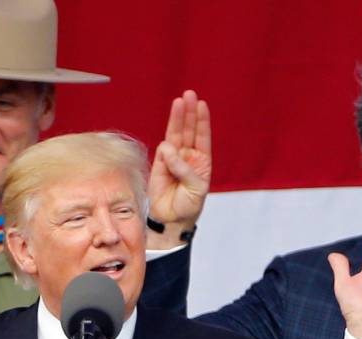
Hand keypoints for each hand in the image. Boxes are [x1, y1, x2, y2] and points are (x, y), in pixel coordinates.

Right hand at [146, 90, 211, 242]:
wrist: (171, 221)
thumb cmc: (188, 206)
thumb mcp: (196, 188)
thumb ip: (184, 168)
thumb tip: (168, 149)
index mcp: (201, 161)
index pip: (202, 136)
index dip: (201, 120)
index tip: (201, 104)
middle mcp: (187, 157)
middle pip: (188, 130)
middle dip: (188, 112)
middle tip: (189, 95)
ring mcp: (172, 159)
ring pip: (174, 135)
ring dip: (177, 118)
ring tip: (179, 102)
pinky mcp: (159, 165)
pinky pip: (162, 151)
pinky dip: (166, 149)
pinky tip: (169, 150)